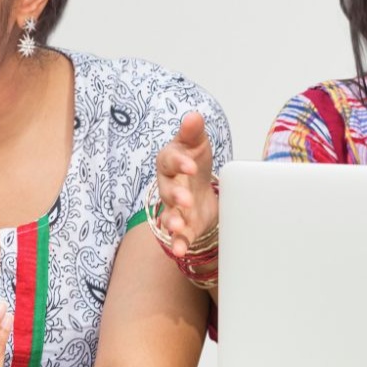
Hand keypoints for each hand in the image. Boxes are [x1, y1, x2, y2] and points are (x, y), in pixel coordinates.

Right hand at [151, 111, 216, 255]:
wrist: (198, 184)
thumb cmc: (194, 160)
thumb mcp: (196, 143)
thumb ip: (193, 131)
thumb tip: (194, 116)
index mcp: (170, 163)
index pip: (170, 161)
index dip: (179, 164)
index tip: (190, 166)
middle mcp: (168, 186)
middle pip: (167, 190)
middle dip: (175, 195)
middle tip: (185, 200)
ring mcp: (174, 207)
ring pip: (168, 214)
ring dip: (172, 221)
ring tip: (177, 227)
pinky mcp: (183, 225)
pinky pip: (177, 235)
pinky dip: (178, 243)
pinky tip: (180, 251)